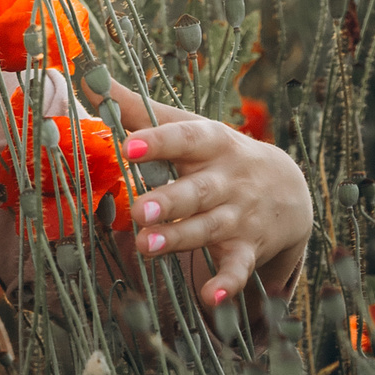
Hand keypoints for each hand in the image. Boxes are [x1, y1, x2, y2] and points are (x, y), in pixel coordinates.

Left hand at [97, 82, 312, 310]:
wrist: (288, 189)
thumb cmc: (215, 152)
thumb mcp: (186, 126)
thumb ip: (136, 107)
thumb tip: (87, 76)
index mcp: (210, 143)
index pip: (184, 139)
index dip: (158, 142)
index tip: (129, 146)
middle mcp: (226, 179)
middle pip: (197, 190)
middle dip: (169, 200)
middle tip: (138, 210)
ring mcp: (238, 215)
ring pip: (208, 228)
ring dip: (179, 239)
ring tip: (146, 245)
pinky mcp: (247, 248)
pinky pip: (239, 268)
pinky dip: (228, 283)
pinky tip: (212, 297)